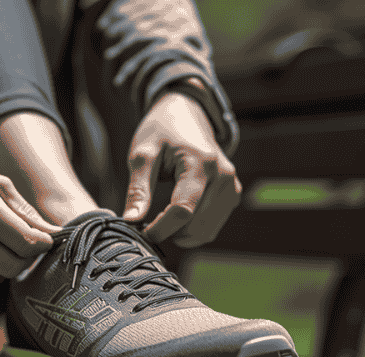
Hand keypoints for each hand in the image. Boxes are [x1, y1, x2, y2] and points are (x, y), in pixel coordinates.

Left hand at [122, 92, 241, 247]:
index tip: (140, 231)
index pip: (183, 209)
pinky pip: (212, 226)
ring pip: (206, 231)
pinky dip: (193, 230)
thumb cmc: (160, 131)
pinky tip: (175, 218)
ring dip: (181, 234)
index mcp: (201, 162)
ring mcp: (232, 186)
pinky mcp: (232, 194)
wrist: (185, 114)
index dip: (160, 228)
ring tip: (160, 220)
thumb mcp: (143, 153)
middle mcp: (223, 176)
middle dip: (169, 232)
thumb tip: (132, 221)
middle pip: (196, 225)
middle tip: (147, 226)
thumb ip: (138, 188)